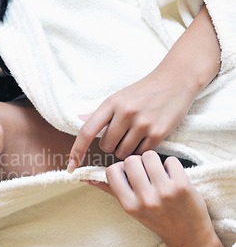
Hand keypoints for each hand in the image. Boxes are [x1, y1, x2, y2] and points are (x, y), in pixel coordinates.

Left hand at [67, 5, 220, 172]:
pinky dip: (141, 150)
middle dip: (111, 145)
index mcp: (111, 103)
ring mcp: (142, 123)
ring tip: (135, 135)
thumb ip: (101, 113)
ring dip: (126, 150)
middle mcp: (125, 113)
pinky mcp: (158, 132)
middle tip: (123, 134)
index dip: (77, 151)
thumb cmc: (143, 91)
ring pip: (122, 152)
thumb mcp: (118, 97)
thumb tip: (78, 121)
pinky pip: (140, 153)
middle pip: (106, 146)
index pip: (87, 131)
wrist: (176, 80)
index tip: (71, 165)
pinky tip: (146, 138)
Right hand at [89, 151, 225, 246]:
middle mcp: (145, 199)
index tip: (129, 174)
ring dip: (154, 160)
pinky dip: (171, 165)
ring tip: (158, 172)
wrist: (188, 235)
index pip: (112, 171)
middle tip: (145, 171)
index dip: (120, 168)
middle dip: (138, 161)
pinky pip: (170, 160)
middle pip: (131, 160)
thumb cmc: (157, 219)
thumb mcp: (131, 208)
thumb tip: (86, 178)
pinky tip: (173, 175)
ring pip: (149, 156)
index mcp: (129, 205)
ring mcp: (164, 192)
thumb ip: (112, 190)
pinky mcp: (182, 186)